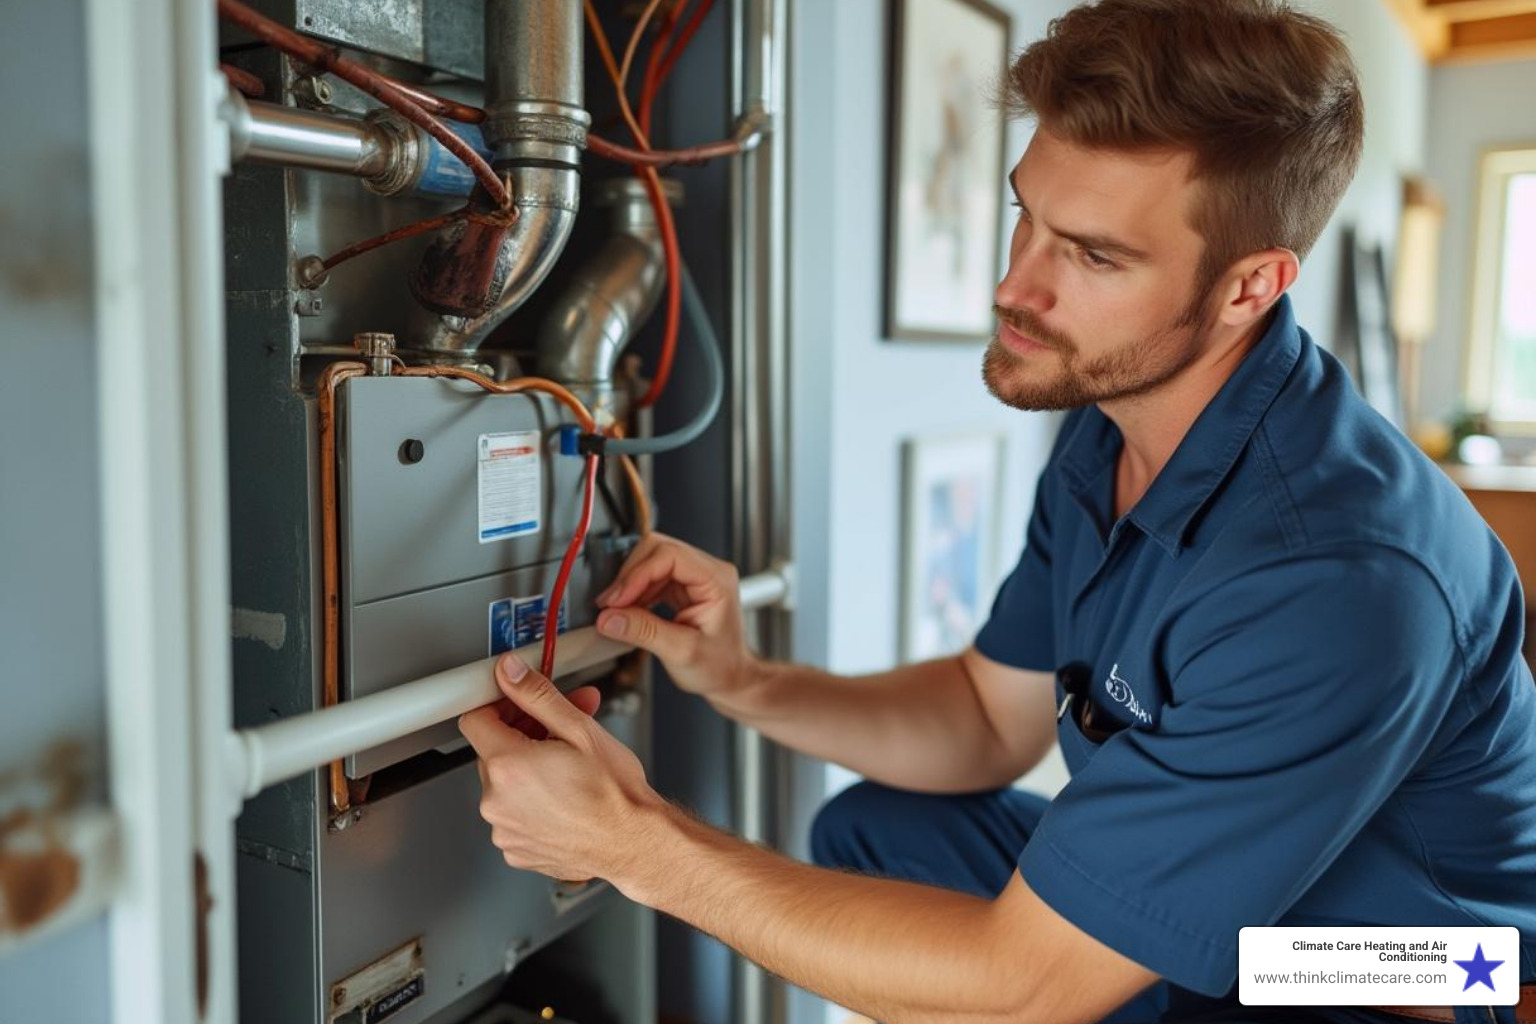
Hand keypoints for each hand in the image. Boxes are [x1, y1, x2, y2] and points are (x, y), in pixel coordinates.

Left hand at [459, 653, 664, 883]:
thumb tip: (510, 673)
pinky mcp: (514, 849)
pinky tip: (561, 797)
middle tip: (559, 731)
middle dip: (522, 736)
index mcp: (508, 766)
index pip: (474, 719)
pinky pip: (512, 814)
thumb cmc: (614, 794)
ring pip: (503, 784)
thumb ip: (537, 696)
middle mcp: (496, 801)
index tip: (520, 706)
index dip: (499, 706)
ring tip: (565, 768)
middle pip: (491, 751)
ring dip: (527, 770)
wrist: (633, 843)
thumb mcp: (580, 730)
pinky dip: (530, 803)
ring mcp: (503, 829)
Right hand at [594, 533, 757, 699]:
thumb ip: (644, 632)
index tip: (617, 599)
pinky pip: (652, 576)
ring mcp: (695, 576)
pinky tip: (628, 610)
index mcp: (717, 580)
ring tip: (616, 611)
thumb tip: (610, 618)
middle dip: (630, 576)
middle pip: (658, 550)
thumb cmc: (719, 666)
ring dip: (630, 584)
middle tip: (611, 605)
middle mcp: (708, 571)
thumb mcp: (680, 652)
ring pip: (651, 561)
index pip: (670, 555)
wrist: (729, 677)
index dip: (638, 574)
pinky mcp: (683, 586)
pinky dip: (635, 591)